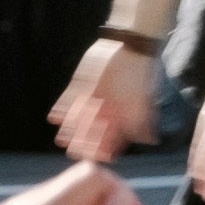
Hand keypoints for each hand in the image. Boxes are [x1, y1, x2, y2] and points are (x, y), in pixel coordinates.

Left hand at [50, 45, 159, 166]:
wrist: (128, 47)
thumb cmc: (138, 75)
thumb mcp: (142, 101)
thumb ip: (142, 121)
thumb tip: (150, 141)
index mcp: (118, 117)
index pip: (108, 138)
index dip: (102, 148)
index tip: (96, 157)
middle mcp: (102, 110)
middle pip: (90, 131)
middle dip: (83, 142)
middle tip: (74, 152)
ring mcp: (90, 98)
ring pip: (77, 118)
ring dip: (69, 129)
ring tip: (61, 139)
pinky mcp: (79, 85)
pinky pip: (68, 99)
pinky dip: (61, 108)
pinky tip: (53, 117)